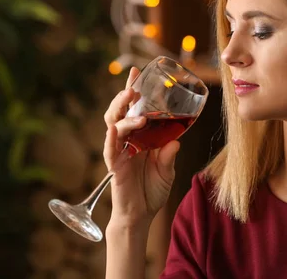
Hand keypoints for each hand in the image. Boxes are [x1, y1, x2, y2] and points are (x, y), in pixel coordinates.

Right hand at [103, 67, 180, 227]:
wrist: (141, 215)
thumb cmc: (152, 190)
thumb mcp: (167, 170)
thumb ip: (169, 155)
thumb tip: (176, 141)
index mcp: (140, 137)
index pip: (134, 109)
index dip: (133, 90)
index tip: (136, 71)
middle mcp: (127, 140)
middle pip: (120, 111)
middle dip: (124, 95)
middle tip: (134, 83)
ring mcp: (119, 151)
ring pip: (114, 124)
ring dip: (122, 110)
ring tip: (132, 99)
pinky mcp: (115, 165)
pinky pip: (111, 148)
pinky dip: (113, 137)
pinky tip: (116, 128)